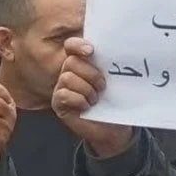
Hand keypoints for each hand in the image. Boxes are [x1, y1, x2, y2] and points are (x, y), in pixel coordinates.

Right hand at [52, 38, 134, 158]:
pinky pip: (64, 94)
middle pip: (71, 62)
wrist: (112, 129)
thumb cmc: (113, 103)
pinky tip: (86, 107)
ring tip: (95, 99)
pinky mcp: (58, 103)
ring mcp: (61, 87)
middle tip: (102, 87)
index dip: (78, 45)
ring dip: (86, 90)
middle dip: (91, 74)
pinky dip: (78, 100)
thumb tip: (117, 51)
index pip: (71, 45)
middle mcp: (68, 73)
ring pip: (67, 78)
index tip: (91, 52)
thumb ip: (107, 65)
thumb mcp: (113, 81)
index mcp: (81, 63)